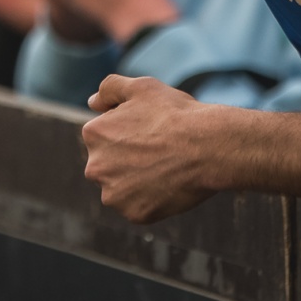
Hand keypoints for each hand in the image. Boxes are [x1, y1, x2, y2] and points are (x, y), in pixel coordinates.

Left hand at [81, 74, 219, 223]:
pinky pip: (140, 207)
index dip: (131, 131)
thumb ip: (110, 89)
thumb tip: (93, 102)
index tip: (151, 130)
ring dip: (137, 181)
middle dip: (128, 158)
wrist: (207, 146)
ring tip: (165, 167)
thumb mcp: (141, 86)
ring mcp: (114, 194)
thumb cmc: (175, 113)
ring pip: (122, 188)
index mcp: (92, 134)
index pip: (106, 135)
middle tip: (159, 150)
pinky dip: (153, 199)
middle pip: (110, 164)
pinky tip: (169, 184)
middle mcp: (95, 167)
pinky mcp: (134, 214)